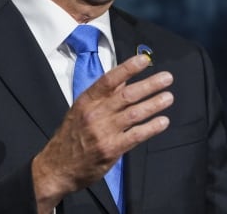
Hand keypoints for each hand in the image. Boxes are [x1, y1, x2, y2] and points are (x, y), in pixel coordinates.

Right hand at [31, 54, 173, 211]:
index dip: (128, 68)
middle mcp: (95, 114)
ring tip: (168, 97)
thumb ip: (103, 95)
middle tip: (167, 78)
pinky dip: (151, 128)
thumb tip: (124, 79)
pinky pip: (135, 135)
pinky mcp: (111, 149)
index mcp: (87, 101)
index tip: (144, 60)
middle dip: (149, 85)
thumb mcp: (81, 110)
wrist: (57, 166)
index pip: (109, 80)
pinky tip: (163, 122)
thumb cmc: (71, 135)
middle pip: (127, 95)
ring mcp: (103, 132)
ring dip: (154, 104)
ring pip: (134, 114)